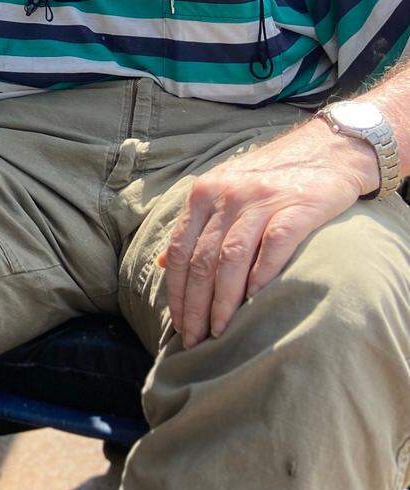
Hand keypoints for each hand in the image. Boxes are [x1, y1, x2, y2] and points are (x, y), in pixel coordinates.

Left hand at [158, 120, 378, 348]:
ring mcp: (261, 200)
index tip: (178, 324)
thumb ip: (194, 225)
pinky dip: (262, 275)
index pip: (180, 250)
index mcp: (203, 193)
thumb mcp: (223, 190)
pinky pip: (274, 245)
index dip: (176, 291)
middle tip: (196, 339)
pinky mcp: (296, 207)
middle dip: (195, 305)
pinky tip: (256, 301)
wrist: (327, 150)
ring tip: (221, 331)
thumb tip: (162, 263)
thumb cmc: (270, 177)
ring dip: (223, 301)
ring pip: (231, 258)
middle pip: (202, 260)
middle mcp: (227, 195)